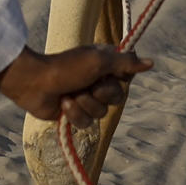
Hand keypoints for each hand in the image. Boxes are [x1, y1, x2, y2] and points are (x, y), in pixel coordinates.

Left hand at [0, 46, 152, 122]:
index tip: (107, 73)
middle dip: (100, 93)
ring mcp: (86, 98)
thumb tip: (151, 62)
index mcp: (105, 64)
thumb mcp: (98, 61)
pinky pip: (86, 123)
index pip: (127, 76)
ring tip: (69, 95)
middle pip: (117, 97)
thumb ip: (125, 62)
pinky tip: (63, 104)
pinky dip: (74, 114)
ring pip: (101, 113)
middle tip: (86, 84)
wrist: (34, 83)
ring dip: (84, 104)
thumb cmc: (65, 67)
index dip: (119, 78)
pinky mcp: (74, 114)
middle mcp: (98, 80)